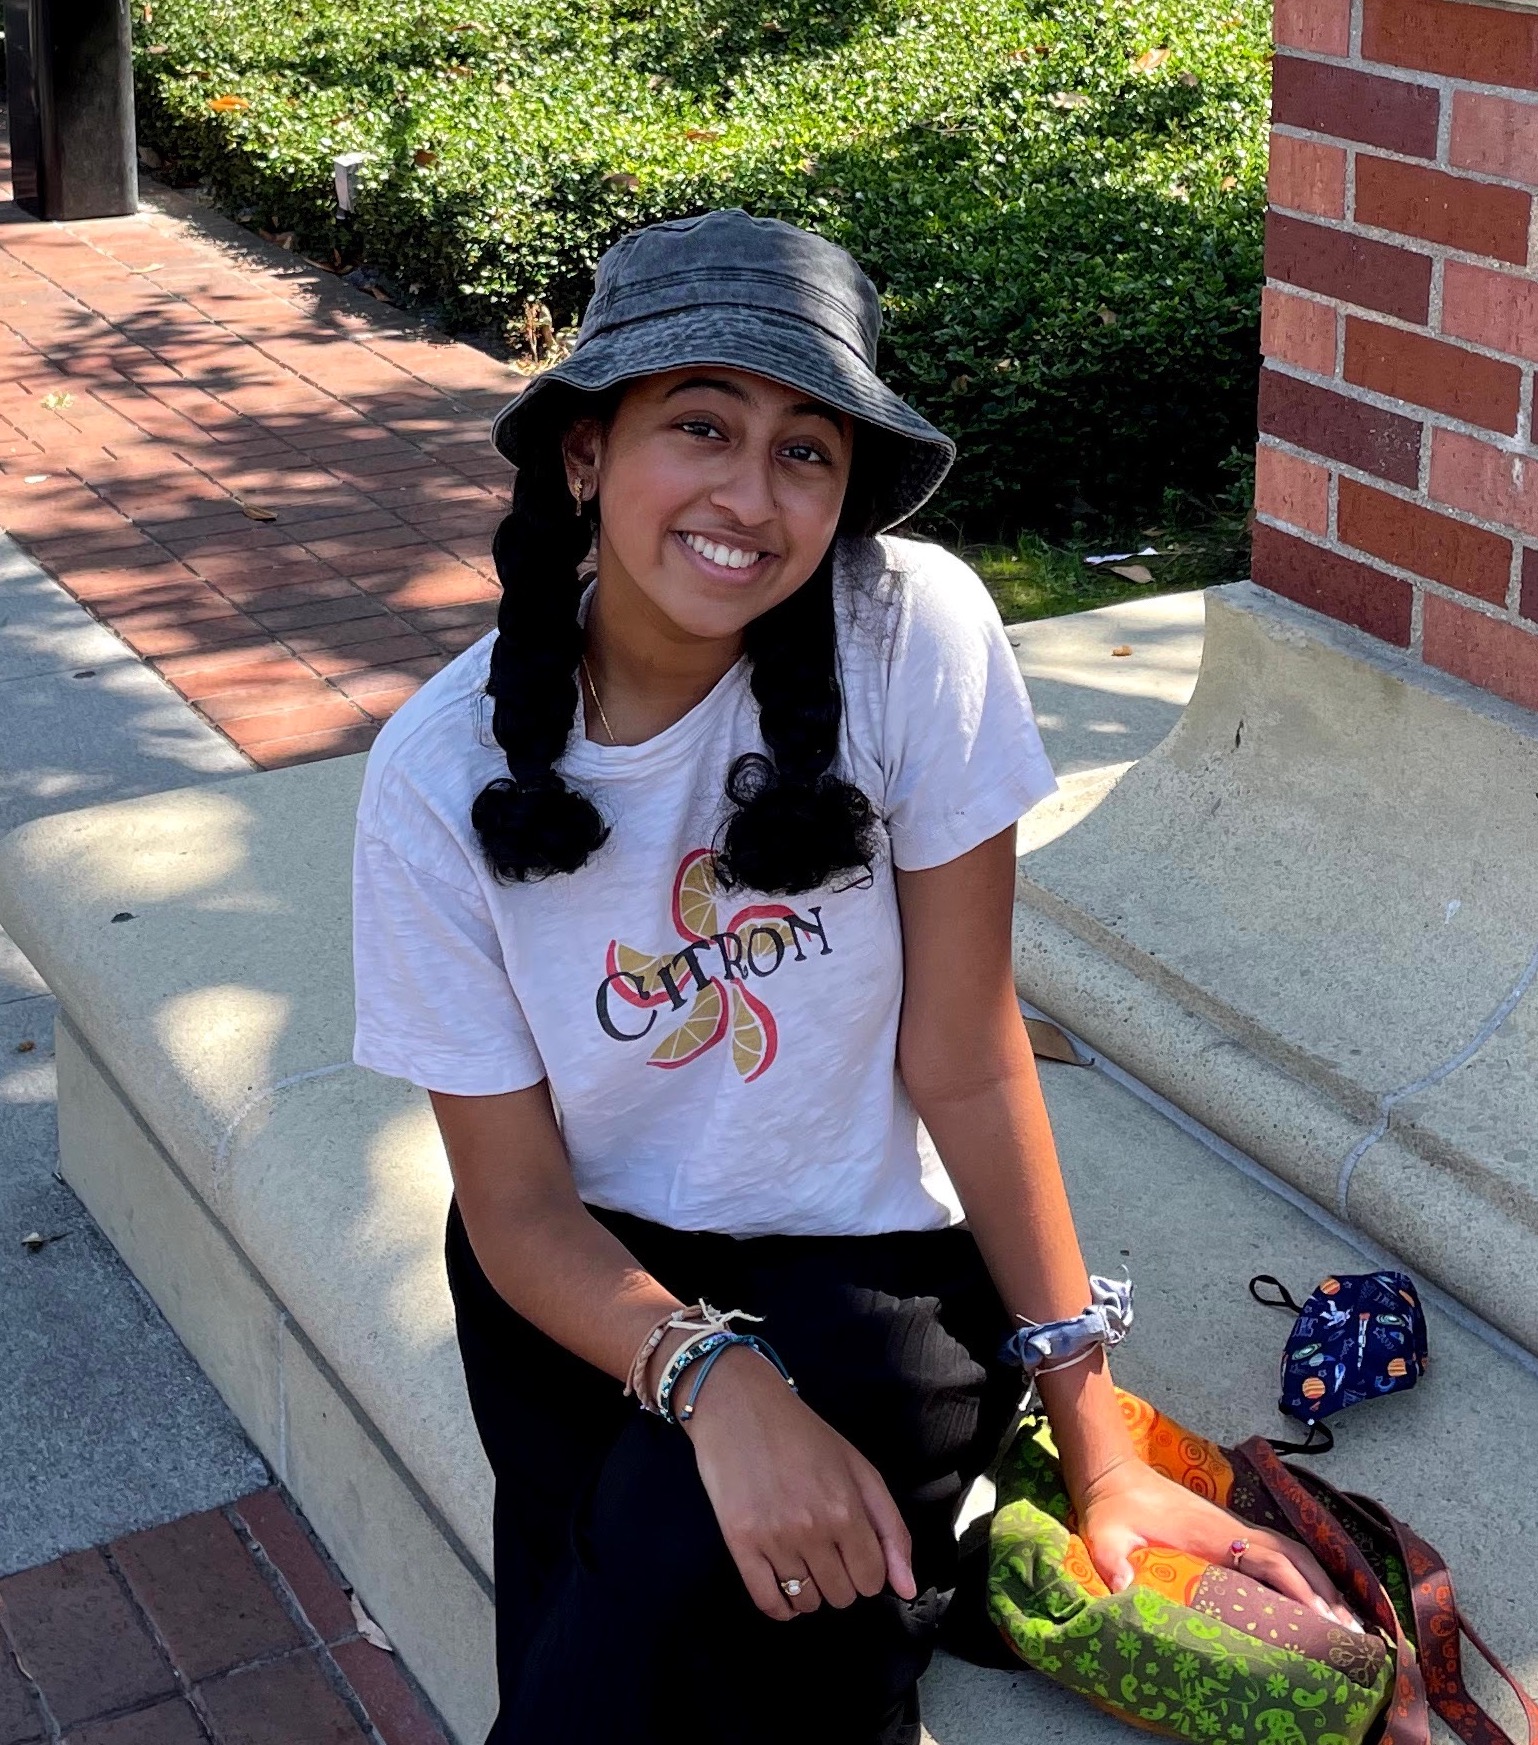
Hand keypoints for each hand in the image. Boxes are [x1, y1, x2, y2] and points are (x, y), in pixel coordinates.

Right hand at [681, 1344, 916, 1619]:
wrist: (739, 1406)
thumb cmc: (804, 1435)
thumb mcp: (859, 1470)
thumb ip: (891, 1529)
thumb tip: (907, 1589)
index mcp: (846, 1509)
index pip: (872, 1580)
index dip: (868, 1571)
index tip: (854, 1552)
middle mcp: (812, 1528)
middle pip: (841, 1596)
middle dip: (840, 1579)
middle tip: (826, 1549)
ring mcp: (773, 1538)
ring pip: (806, 1602)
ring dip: (810, 1591)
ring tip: (802, 1560)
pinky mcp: (739, 1542)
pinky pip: (766, 1602)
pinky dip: (780, 1606)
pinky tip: (782, 1586)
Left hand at [1076, 1456, 1362, 1632]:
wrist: (1113, 1475)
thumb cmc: (1112, 1510)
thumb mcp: (1105, 1538)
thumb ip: (1112, 1563)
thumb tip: (1123, 1590)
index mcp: (1213, 1534)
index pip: (1271, 1560)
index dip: (1300, 1589)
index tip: (1326, 1620)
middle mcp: (1233, 1529)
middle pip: (1295, 1558)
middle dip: (1325, 1594)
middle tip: (1353, 1635)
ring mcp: (1233, 1528)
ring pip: (1291, 1553)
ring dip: (1320, 1583)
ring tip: (1346, 1623)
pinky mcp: (1229, 1533)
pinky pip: (1277, 1553)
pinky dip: (1304, 1574)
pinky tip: (1314, 1599)